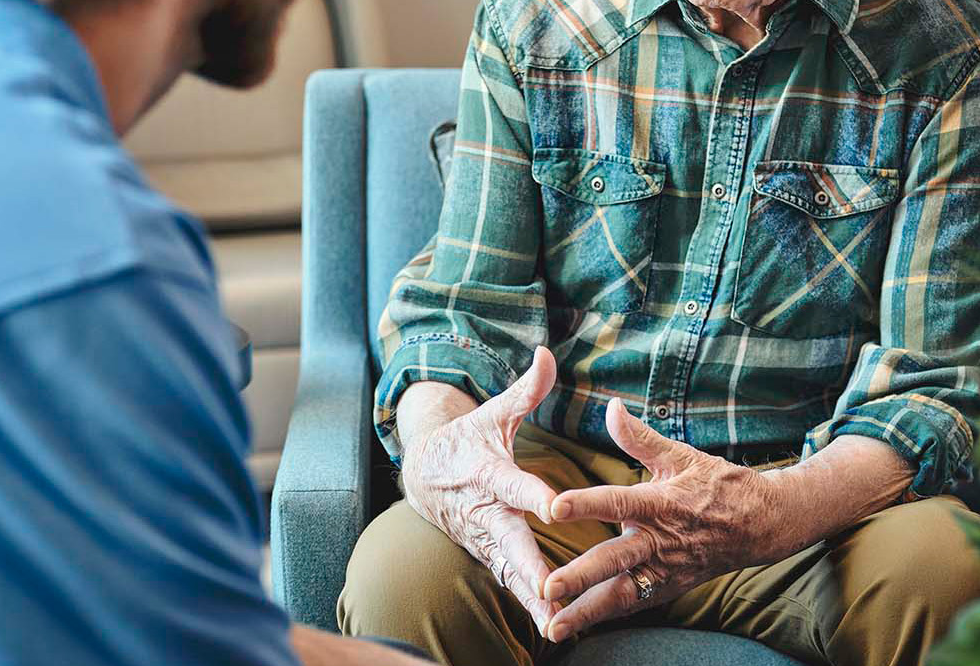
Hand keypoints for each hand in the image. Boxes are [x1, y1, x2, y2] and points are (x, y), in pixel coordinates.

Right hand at [399, 346, 562, 636]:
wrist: (422, 472)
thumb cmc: (467, 438)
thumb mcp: (492, 412)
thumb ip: (526, 389)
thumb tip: (546, 353)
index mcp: (488, 472)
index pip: (513, 484)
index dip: (533, 494)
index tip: (555, 506)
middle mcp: (484, 509)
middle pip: (508, 539)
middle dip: (528, 563)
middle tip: (550, 587)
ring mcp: (483, 538)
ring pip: (508, 570)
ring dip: (530, 596)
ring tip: (557, 621)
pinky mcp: (487, 555)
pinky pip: (508, 582)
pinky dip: (527, 605)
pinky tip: (553, 626)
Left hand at [541, 398, 801, 642]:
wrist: (762, 524)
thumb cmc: (718, 484)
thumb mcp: (681, 455)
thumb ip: (639, 437)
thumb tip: (610, 407)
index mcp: (660, 503)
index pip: (617, 502)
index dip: (586, 504)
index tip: (554, 507)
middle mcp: (660, 541)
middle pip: (614, 560)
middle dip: (580, 576)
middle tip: (547, 588)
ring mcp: (665, 569)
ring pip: (621, 594)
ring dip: (586, 611)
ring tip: (553, 627)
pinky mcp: (668, 587)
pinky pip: (633, 604)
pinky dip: (605, 616)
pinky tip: (575, 626)